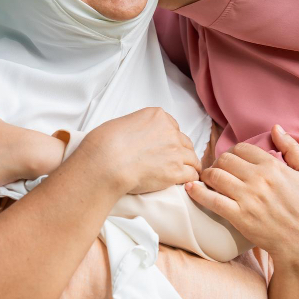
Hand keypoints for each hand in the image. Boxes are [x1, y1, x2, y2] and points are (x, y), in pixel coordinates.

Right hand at [79, 107, 200, 194]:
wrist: (107, 161)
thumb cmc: (106, 143)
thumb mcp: (123, 123)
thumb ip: (139, 127)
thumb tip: (138, 137)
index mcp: (158, 116)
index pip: (173, 127)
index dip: (171, 139)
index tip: (166, 147)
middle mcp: (170, 131)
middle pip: (185, 142)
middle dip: (181, 152)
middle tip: (175, 162)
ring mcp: (175, 151)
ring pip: (192, 159)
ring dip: (188, 165)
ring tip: (184, 173)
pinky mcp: (175, 171)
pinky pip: (192, 174)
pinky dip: (190, 179)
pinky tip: (185, 182)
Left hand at [185, 125, 298, 266]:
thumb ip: (293, 148)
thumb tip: (276, 128)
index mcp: (273, 166)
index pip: (241, 148)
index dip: (233, 153)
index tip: (232, 161)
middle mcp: (258, 178)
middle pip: (225, 159)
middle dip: (219, 163)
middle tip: (218, 171)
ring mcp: (247, 198)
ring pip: (215, 175)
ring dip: (207, 176)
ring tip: (208, 181)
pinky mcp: (238, 216)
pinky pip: (211, 200)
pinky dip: (197, 192)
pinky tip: (192, 189)